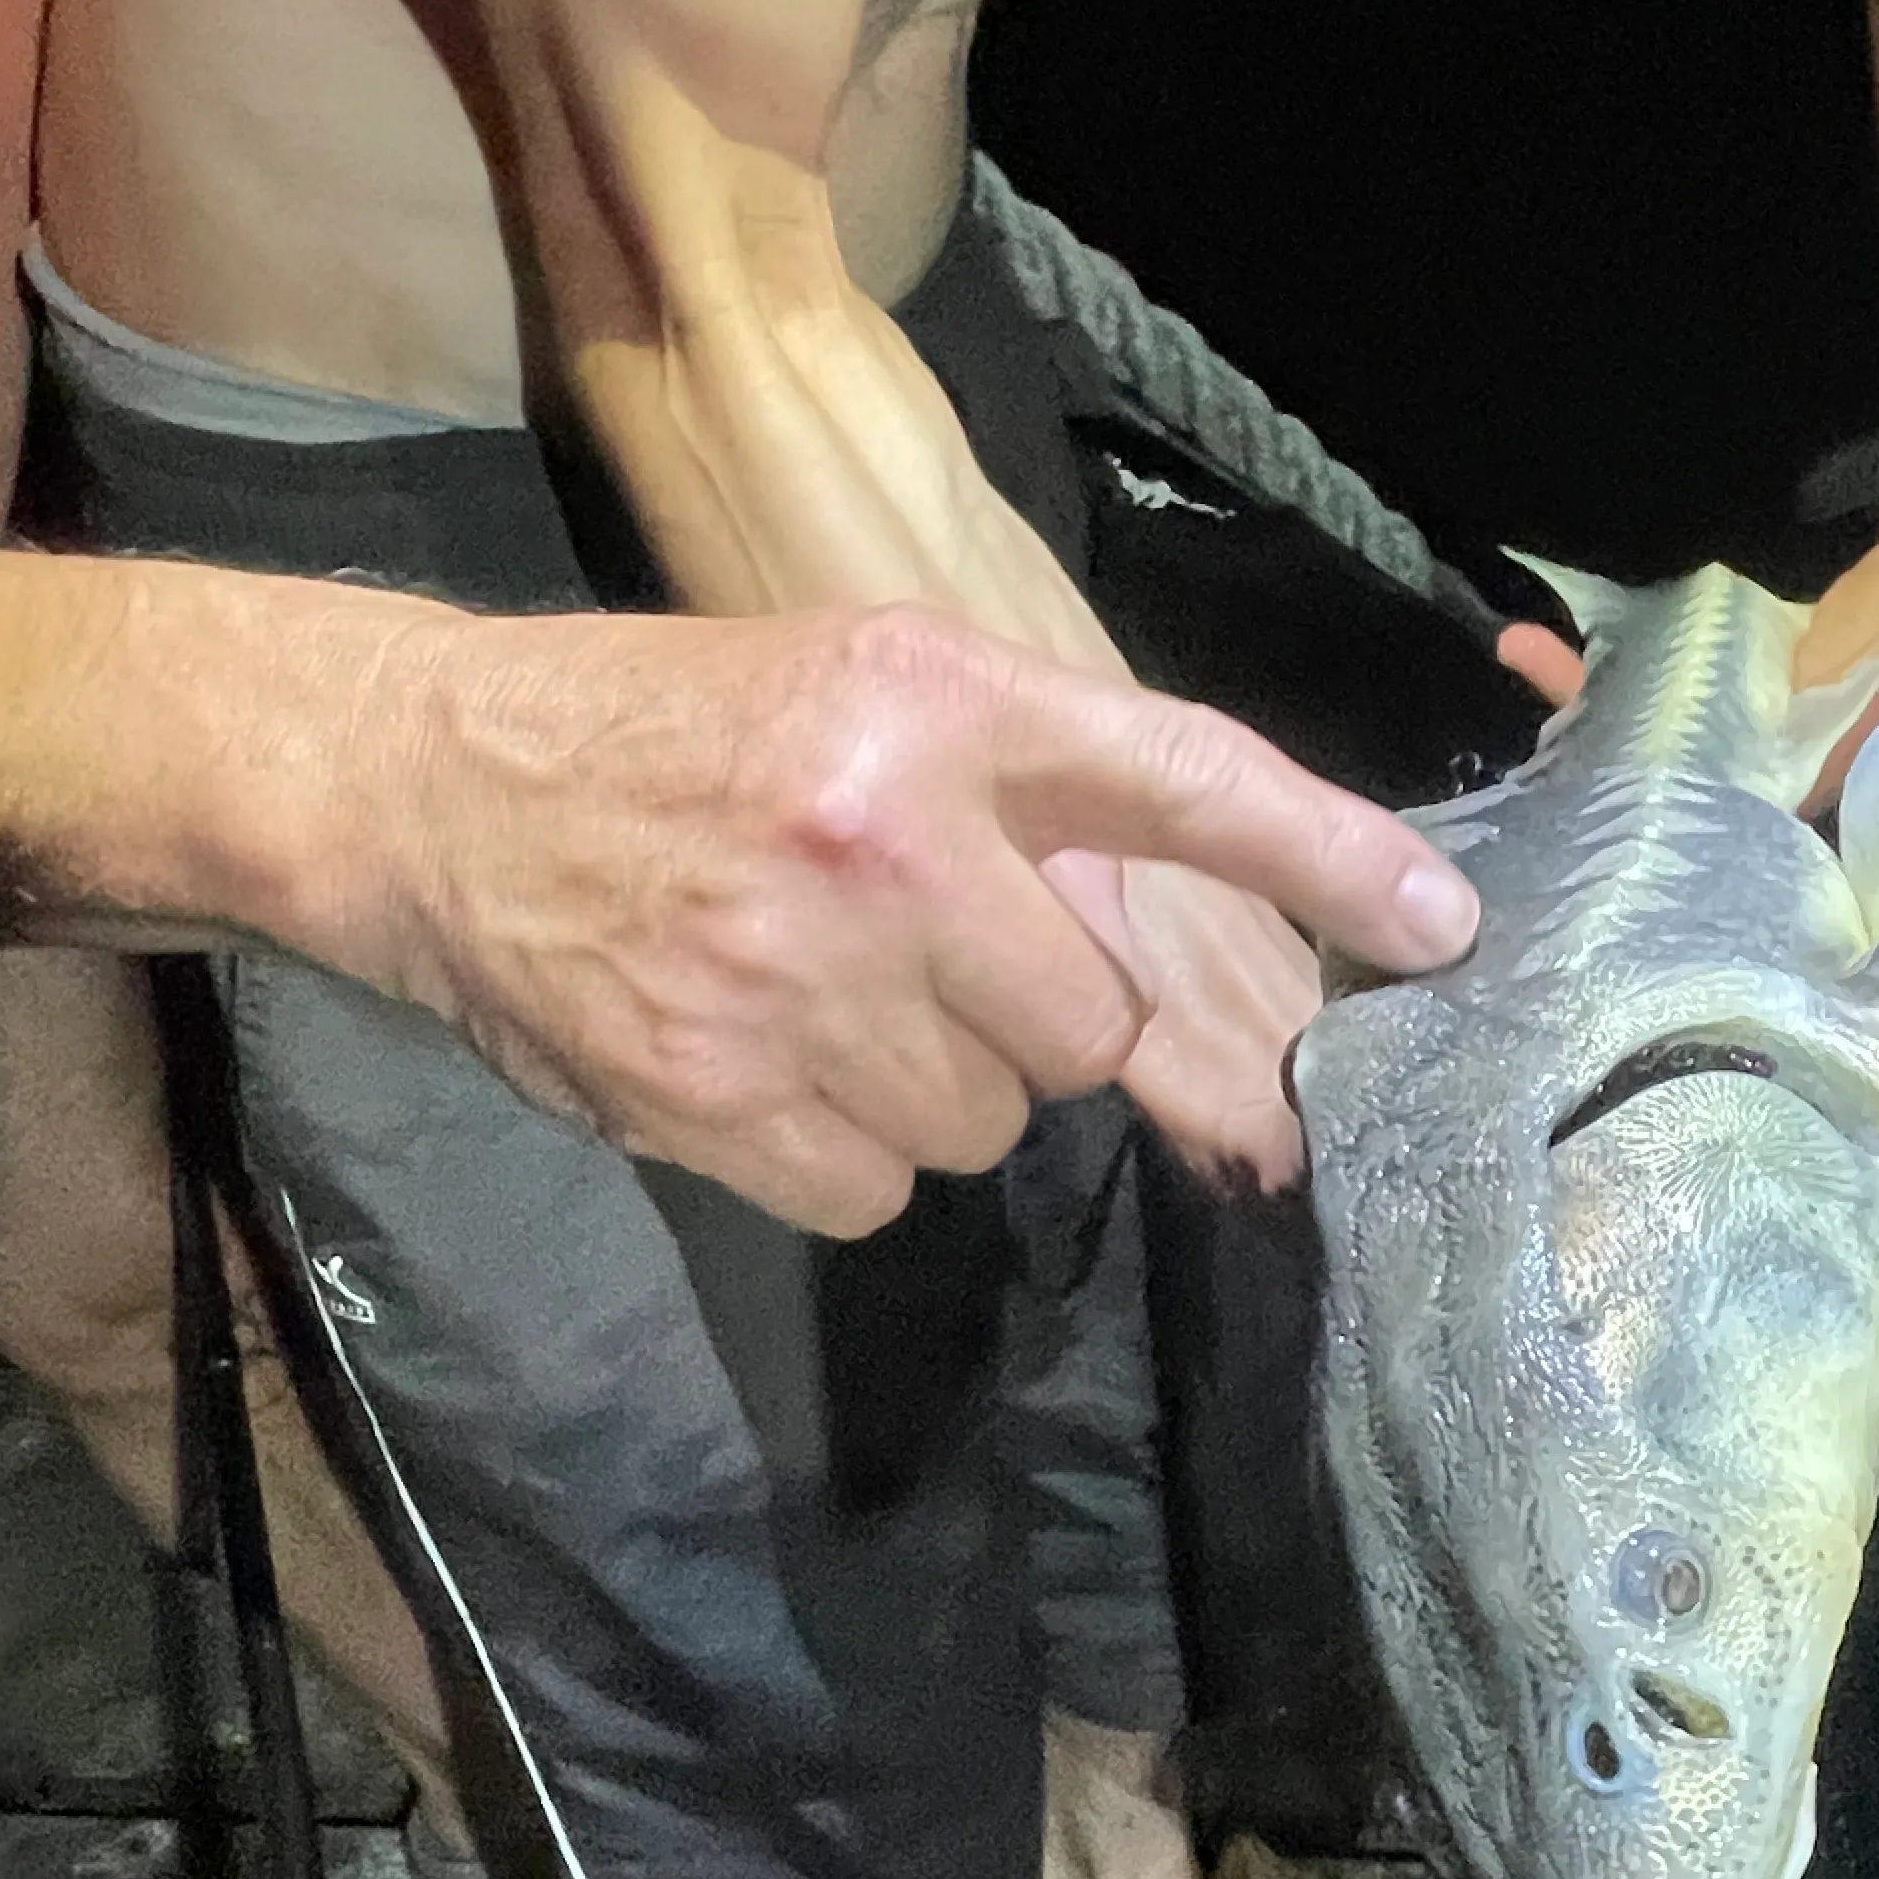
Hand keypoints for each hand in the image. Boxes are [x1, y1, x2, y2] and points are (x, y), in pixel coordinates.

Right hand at [341, 600, 1476, 1232]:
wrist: (434, 793)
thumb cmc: (682, 737)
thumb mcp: (864, 688)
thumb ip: (1023, 795)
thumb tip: (1154, 957)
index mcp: (937, 701)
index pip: (1183, 772)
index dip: (1327, 855)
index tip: (1445, 930)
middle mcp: (886, 834)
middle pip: (1092, 1022)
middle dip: (1027, 1011)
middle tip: (912, 948)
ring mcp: (800, 976)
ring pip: (988, 1120)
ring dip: (926, 1082)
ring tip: (809, 989)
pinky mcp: (723, 1098)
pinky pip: (878, 1190)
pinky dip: (832, 1151)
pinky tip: (753, 1057)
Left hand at [1491, 469, 1878, 765]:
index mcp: (1878, 733)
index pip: (1785, 787)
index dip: (1707, 803)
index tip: (1624, 790)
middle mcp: (1825, 737)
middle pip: (1710, 773)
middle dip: (1620, 756)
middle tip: (1533, 709)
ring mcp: (1792, 703)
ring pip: (1688, 727)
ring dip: (1607, 701)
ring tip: (1523, 655)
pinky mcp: (1774, 666)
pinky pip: (1692, 675)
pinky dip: (1631, 663)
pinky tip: (1559, 638)